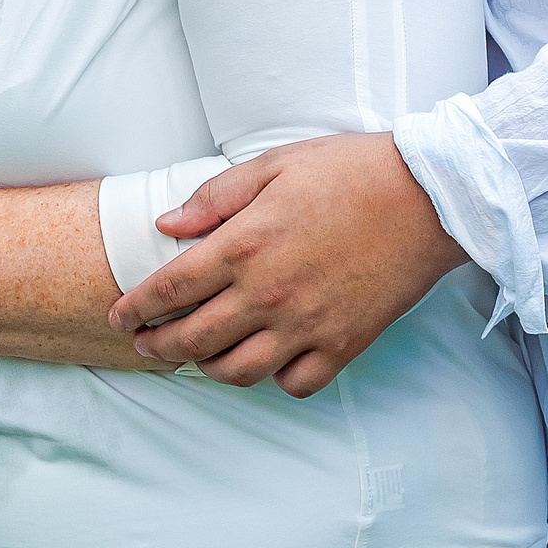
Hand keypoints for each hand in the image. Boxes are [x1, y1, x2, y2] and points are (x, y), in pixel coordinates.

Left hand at [108, 132, 466, 396]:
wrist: (428, 198)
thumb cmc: (349, 171)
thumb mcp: (271, 165)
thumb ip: (213, 198)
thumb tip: (166, 223)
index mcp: (244, 245)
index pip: (169, 289)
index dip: (136, 308)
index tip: (119, 316)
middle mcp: (268, 294)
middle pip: (193, 339)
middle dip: (158, 346)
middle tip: (144, 343)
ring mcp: (307, 325)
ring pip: (239, 371)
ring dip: (208, 368)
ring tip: (197, 357)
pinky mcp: (344, 344)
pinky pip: (296, 383)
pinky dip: (274, 379)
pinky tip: (266, 360)